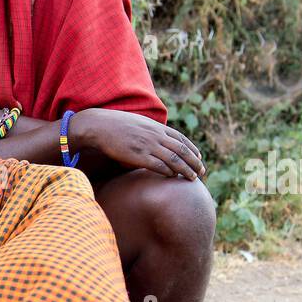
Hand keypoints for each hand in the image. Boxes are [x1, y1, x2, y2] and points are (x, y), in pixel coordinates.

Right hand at [71, 107, 205, 179]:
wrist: (99, 126)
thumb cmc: (115, 125)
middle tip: (202, 172)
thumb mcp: (138, 123)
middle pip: (182, 150)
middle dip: (194, 162)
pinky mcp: (138, 155)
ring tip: (193, 178)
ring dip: (185, 169)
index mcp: (156, 127)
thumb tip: (155, 138)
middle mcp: (156, 135)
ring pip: (174, 159)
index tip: (199, 157)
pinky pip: (159, 165)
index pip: (181, 138)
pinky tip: (173, 177)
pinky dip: (169, 171)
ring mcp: (148, 145)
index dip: (193, 149)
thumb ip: (149, 130)